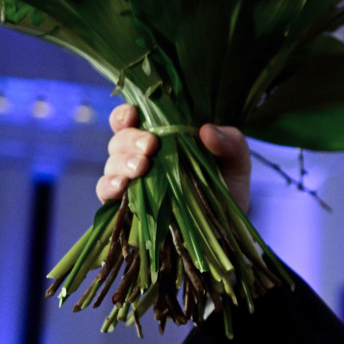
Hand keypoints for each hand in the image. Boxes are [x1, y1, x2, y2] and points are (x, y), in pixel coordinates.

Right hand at [97, 104, 252, 211]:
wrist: (228, 230)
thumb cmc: (228, 187)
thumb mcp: (237, 162)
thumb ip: (230, 141)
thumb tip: (206, 130)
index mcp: (162, 137)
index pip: (132, 119)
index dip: (125, 113)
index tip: (133, 114)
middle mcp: (142, 156)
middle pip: (119, 139)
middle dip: (131, 139)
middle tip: (151, 146)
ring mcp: (132, 181)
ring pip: (112, 163)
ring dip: (122, 162)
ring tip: (141, 168)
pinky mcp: (127, 207)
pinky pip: (106, 192)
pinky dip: (109, 186)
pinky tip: (122, 186)